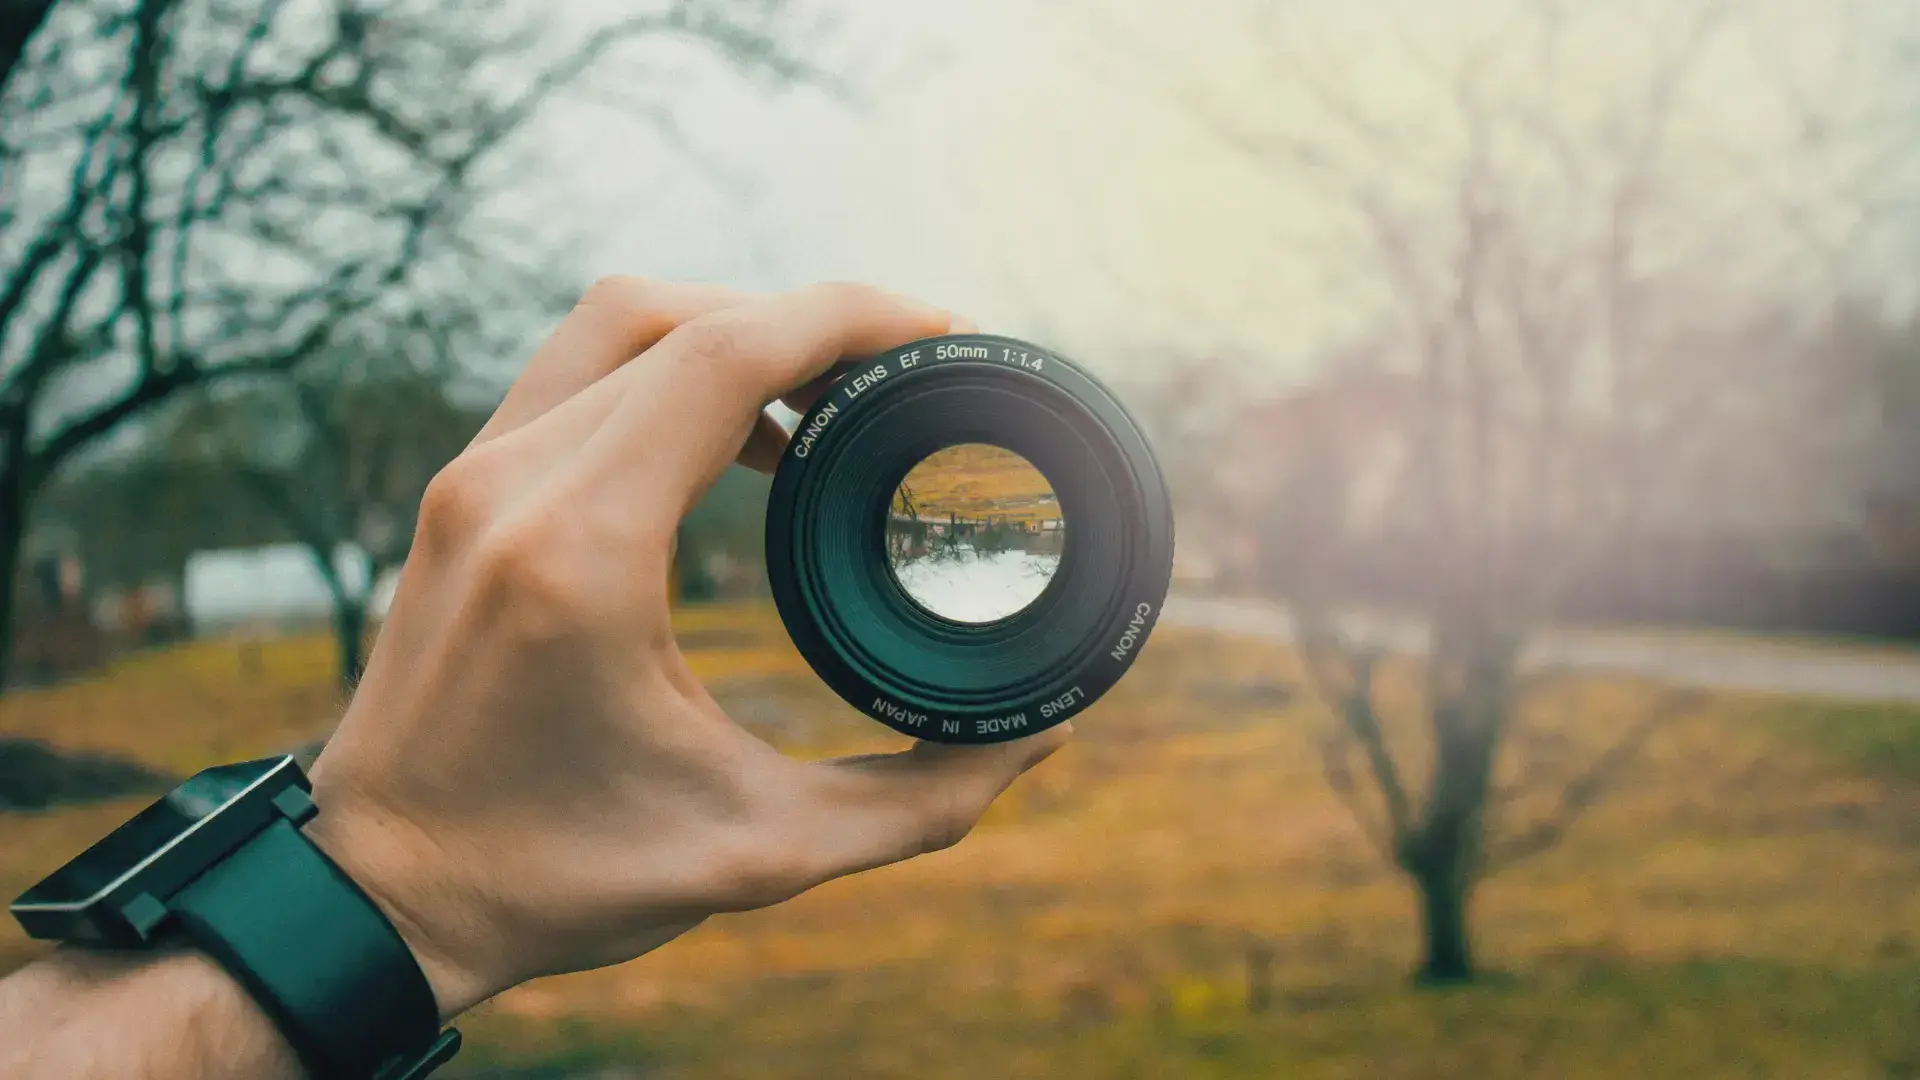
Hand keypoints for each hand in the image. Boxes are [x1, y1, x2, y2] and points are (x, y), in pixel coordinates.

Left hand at [302, 278, 1069, 1017]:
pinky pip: (575, 372)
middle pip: (679, 314)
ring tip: (827, 399)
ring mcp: (472, 478)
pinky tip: (737, 436)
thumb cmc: (551, 879)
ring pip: (617, 322)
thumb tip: (1038, 741)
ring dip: (732, 330)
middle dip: (808, 319)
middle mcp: (512, 486)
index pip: (724, 355)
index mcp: (580, 553)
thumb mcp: (757, 854)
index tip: (940, 331)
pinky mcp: (460, 491)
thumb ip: (916, 802)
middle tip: (903, 368)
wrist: (374, 895)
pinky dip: (667, 367)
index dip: (848, 317)